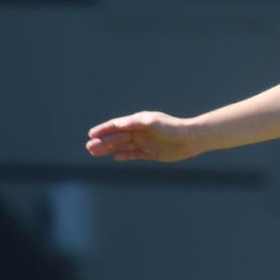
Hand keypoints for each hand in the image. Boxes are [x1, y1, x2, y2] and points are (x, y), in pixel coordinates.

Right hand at [86, 112, 201, 162]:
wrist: (190, 139)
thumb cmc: (172, 128)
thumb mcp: (153, 122)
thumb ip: (135, 122)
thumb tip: (118, 124)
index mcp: (138, 122)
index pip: (116, 125)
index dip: (103, 129)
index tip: (91, 134)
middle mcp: (139, 131)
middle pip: (117, 137)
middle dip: (102, 141)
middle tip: (89, 147)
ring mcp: (144, 142)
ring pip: (122, 146)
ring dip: (109, 149)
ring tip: (94, 152)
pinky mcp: (150, 153)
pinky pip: (134, 154)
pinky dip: (124, 155)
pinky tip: (114, 157)